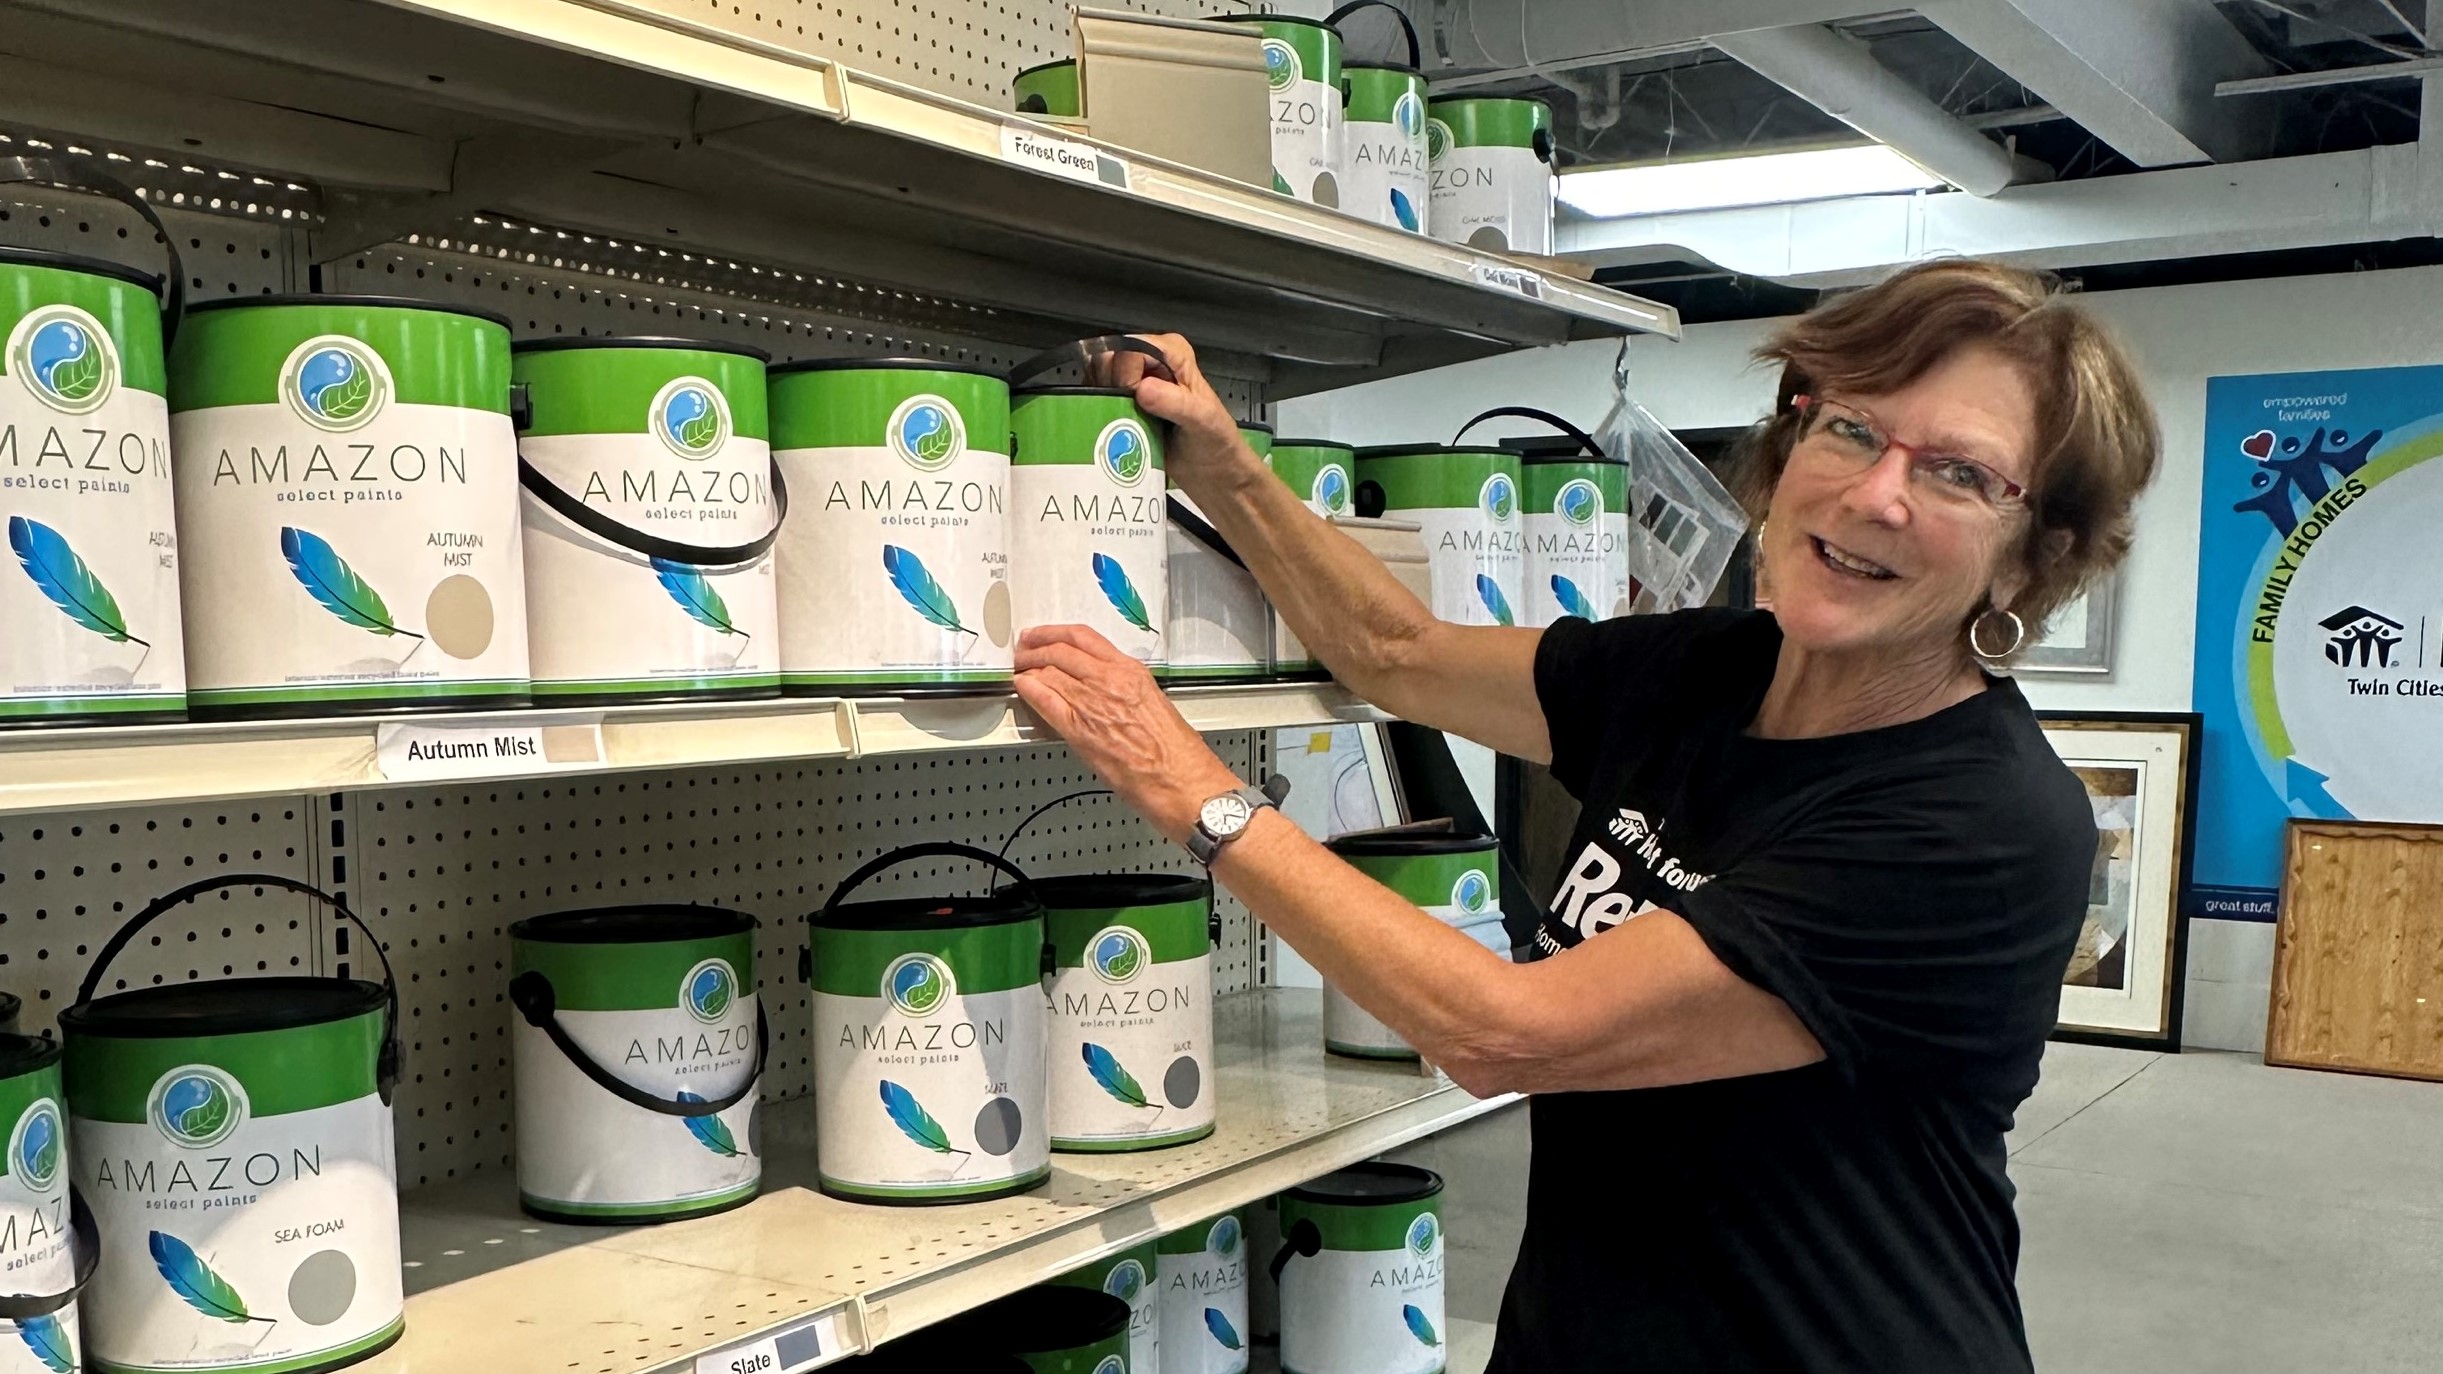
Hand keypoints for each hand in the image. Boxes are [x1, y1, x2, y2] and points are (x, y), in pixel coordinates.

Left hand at [1012, 624, 1242, 845]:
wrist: (1176, 776)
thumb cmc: (1174, 749)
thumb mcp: (1152, 701)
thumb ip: (1124, 689)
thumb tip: (1101, 688)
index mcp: (1130, 670)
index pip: (1084, 637)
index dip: (1055, 632)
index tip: (1042, 634)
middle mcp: (1109, 680)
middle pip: (1060, 651)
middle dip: (1035, 648)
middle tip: (1023, 651)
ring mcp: (1091, 703)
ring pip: (1048, 672)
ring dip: (1028, 668)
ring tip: (1020, 670)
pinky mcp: (1079, 730)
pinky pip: (1046, 700)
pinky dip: (1030, 690)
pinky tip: (1022, 687)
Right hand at [1091, 333, 1259, 490]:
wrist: (1211, 470)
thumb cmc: (1214, 441)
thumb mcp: (1202, 421)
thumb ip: (1176, 403)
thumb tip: (1142, 390)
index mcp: (1171, 352)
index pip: (1131, 349)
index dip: (1126, 375)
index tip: (1136, 402)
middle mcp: (1148, 359)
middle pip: (1108, 360)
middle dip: (1110, 388)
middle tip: (1125, 415)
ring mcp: (1132, 381)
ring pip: (1097, 379)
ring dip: (1101, 402)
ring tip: (1118, 424)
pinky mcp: (1121, 402)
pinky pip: (1096, 398)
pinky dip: (1097, 412)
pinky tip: (1108, 428)